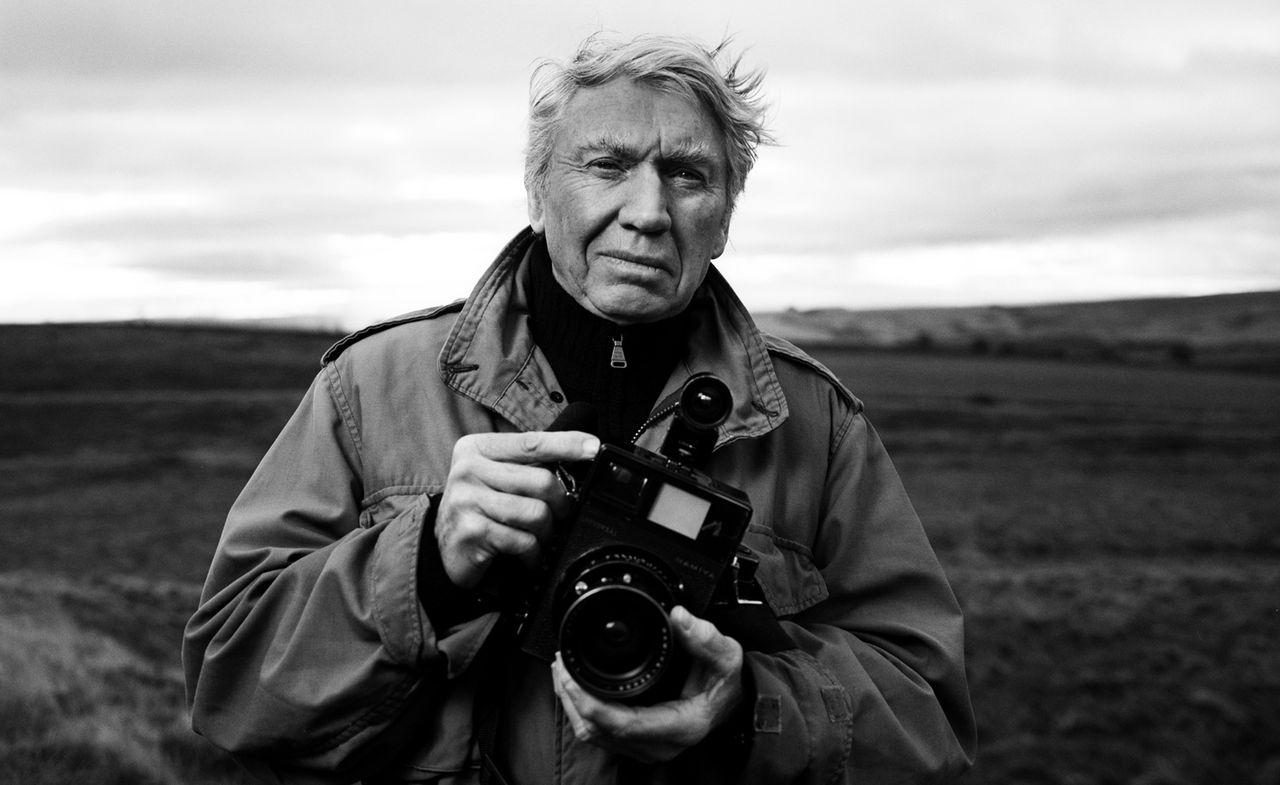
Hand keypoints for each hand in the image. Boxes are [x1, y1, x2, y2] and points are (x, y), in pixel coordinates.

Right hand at [435, 430, 598, 587]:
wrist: (446, 549)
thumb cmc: (480, 508)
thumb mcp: (496, 476)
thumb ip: (526, 465)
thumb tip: (577, 457)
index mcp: (477, 448)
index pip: (531, 443)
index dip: (566, 444)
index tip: (594, 447)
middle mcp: (468, 469)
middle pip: (541, 481)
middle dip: (560, 504)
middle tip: (559, 514)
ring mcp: (467, 500)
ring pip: (536, 513)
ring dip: (546, 532)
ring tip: (539, 537)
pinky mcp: (471, 532)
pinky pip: (523, 541)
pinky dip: (533, 553)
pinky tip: (527, 555)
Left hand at [551, 605, 744, 763]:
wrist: (732, 703)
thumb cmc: (726, 683)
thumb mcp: (726, 656)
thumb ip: (705, 638)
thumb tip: (680, 617)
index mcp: (678, 726)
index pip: (623, 724)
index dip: (591, 703)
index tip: (573, 676)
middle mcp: (658, 745)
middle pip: (599, 731)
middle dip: (573, 699)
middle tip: (562, 665)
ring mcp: (645, 748)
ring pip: (593, 734)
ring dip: (572, 705)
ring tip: (563, 671)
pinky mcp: (635, 744)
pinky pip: (598, 733)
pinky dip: (582, 710)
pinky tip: (576, 686)